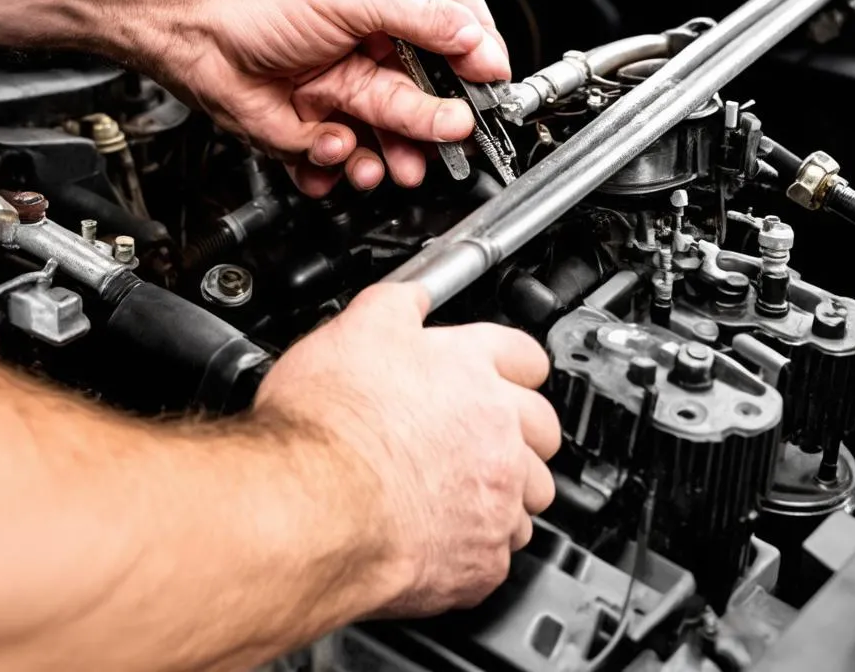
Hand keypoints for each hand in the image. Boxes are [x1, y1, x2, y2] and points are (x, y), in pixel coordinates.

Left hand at [134, 0, 509, 195]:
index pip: (449, 3)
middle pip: (423, 76)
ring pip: (384, 121)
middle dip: (437, 111)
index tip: (489, 73)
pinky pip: (337, 149)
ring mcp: (334, 71)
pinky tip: (333, 152)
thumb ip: (419, 19)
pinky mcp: (305, 114)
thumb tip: (474, 38)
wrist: (169, 17)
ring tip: (400, 163)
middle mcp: (361, 25)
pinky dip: (338, 159)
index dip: (475, 38)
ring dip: (397, 146)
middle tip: (453, 133)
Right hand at [255, 283, 560, 614]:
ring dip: (508, 490)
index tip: (502, 371)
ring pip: (532, 493)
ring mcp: (496, 495)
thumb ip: (396, 304)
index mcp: (470, 369)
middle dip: (523, 431)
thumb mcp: (354, 329)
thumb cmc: (327, 425)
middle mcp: (497, 430)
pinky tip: (447, 536)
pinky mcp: (483, 559)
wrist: (311, 507)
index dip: (510, 363)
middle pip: (544, 428)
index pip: (525, 356)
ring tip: (468, 490)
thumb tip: (411, 295)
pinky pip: (502, 552)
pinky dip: (481, 546)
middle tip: (488, 435)